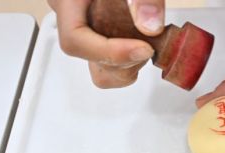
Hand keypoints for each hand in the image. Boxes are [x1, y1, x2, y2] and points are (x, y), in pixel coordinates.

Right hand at [48, 0, 164, 87]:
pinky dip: (135, 57)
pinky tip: (150, 39)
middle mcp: (73, 15)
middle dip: (123, 62)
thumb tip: (150, 26)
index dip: (110, 53)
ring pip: (102, 65)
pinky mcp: (105, 31)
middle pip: (89, 60)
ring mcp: (89, 25)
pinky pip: (114, 57)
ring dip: (130, 63)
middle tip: (148, 45)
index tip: (144, 48)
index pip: (75, 41)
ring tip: (150, 40)